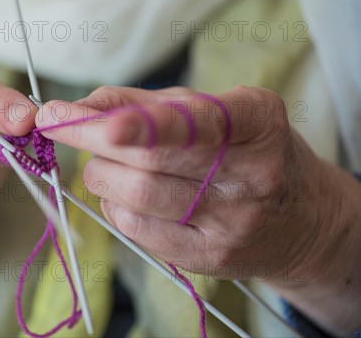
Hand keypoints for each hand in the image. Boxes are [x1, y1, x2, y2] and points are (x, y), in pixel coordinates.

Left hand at [36, 85, 360, 334]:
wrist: (298, 217)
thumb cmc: (240, 149)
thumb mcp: (207, 110)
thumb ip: (141, 103)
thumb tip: (74, 109)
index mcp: (255, 122)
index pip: (197, 122)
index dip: (144, 124)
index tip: (95, 122)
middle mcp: (250, 174)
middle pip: (150, 162)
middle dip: (90, 141)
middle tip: (62, 125)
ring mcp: (231, 222)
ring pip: (137, 197)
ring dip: (100, 174)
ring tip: (105, 163)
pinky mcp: (210, 257)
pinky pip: (138, 230)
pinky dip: (114, 206)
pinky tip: (123, 195)